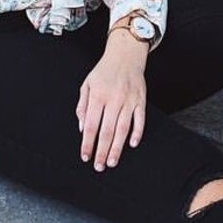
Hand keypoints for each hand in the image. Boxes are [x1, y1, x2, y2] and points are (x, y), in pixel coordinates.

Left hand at [76, 30, 148, 170]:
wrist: (125, 56)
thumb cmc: (104, 71)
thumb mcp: (87, 84)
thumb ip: (82, 106)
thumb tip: (82, 128)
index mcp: (98, 96)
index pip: (91, 125)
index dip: (88, 142)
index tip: (85, 156)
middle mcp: (113, 99)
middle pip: (107, 131)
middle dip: (102, 151)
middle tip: (99, 166)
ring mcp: (129, 101)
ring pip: (123, 129)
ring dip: (117, 147)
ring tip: (112, 161)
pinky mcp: (141, 100)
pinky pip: (140, 120)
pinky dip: (137, 133)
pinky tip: (132, 144)